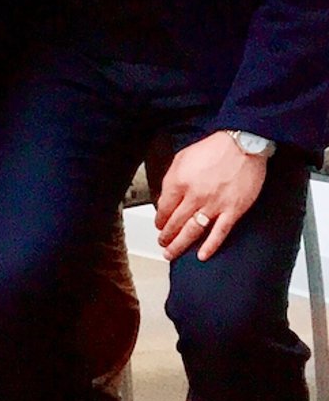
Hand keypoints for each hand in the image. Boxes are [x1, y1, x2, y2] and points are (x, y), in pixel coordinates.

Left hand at [155, 131, 267, 260]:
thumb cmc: (213, 148)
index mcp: (179, 181)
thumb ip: (172, 179)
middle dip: (166, 236)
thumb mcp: (182, 158)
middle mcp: (194, 196)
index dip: (159, 219)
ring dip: (179, 245)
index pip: (163, 208)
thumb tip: (167, 196)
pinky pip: (219, 233)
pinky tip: (202, 256)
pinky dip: (210, 246)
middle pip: (175, 223)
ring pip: (192, 231)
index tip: (159, 225)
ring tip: (172, 252)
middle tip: (162, 243)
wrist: (242, 144)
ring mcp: (214, 205)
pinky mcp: (233, 210)